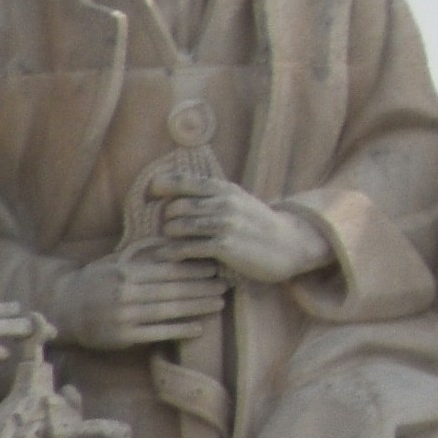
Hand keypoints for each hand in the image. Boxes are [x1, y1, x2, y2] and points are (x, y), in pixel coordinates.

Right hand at [49, 251, 225, 349]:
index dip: (193, 270)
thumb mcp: (116, 263)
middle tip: (226, 284)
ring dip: (197, 307)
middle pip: (172, 291)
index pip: (167, 271)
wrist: (64, 309)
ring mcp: (124, 317)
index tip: (215, 267)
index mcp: (126, 273)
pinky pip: (156, 333)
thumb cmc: (96, 282)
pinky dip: (179, 330)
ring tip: (219, 303)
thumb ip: (144, 256)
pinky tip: (199, 328)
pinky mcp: (122, 338)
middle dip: (202, 288)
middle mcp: (125, 294)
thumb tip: (176, 242)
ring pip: (168, 311)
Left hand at [146, 166, 334, 288]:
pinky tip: (166, 256)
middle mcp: (223, 203)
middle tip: (163, 227)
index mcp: (225, 189)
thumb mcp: (238, 201)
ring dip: (168, 235)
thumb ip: (212, 197)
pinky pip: (187, 248)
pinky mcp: (225, 246)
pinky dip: (172, 252)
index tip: (149, 193)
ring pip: (179, 226)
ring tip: (165, 241)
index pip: (185, 181)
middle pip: (176, 206)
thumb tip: (177, 195)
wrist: (288, 244)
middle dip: (165, 218)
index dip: (161, 185)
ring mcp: (225, 224)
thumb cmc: (258, 224)